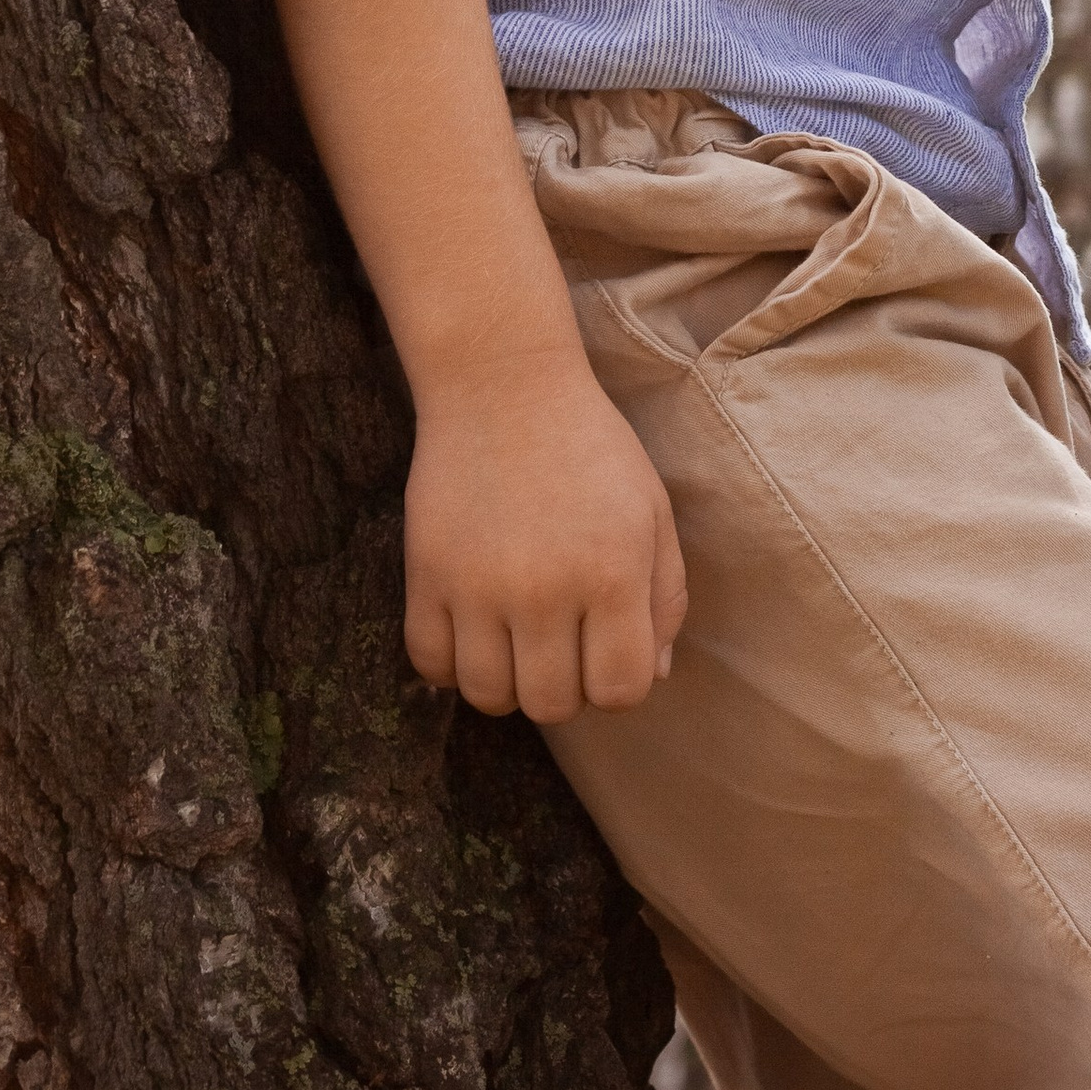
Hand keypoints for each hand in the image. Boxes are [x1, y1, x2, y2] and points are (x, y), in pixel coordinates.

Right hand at [403, 349, 686, 723]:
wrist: (503, 385)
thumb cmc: (589, 447)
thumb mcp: (651, 510)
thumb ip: (664, 597)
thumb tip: (652, 675)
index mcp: (612, 573)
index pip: (620, 691)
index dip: (618, 683)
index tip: (605, 650)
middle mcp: (545, 590)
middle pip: (552, 704)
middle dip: (565, 687)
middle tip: (561, 643)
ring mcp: (478, 586)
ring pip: (489, 696)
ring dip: (508, 683)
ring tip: (515, 642)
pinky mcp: (426, 574)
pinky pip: (430, 664)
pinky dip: (451, 664)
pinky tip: (472, 630)